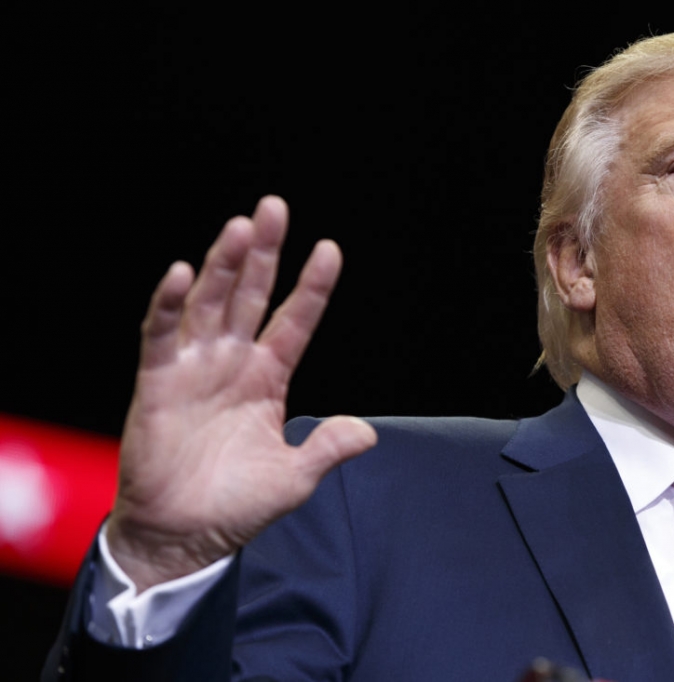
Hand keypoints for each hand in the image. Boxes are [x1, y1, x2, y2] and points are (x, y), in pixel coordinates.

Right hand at [106, 196, 376, 591]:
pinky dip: (170, 305)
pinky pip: (161, 335)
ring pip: (210, 304)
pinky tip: (183, 273)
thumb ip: (327, 448)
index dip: (312, 287)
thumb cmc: (236, 506)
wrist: (183, 537)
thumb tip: (367, 433)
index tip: (330, 250)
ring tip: (240, 227)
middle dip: (262, 253)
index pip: (294, 321)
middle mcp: (232, 363)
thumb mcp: (294, 478)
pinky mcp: (157, 382)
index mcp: (268, 378)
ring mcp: (194, 368)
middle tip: (273, 208)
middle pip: (250, 295)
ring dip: (222, 265)